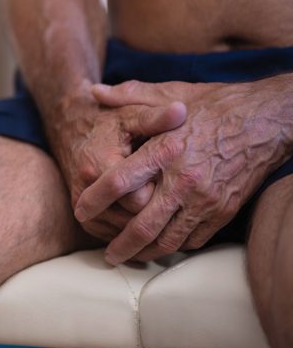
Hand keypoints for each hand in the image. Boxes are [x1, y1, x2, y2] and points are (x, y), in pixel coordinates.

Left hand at [75, 79, 292, 263]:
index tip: (80, 210)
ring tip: (129, 256)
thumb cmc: (215, 105)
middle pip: (143, 225)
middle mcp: (184, 180)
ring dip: (145, 252)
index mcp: (165, 150)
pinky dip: (175, 246)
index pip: (119, 182)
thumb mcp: (170, 92)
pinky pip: (194, 239)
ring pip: (168, 239)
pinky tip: (162, 245)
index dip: (95, 200)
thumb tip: (94, 91)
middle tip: (106, 255)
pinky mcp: (224, 210)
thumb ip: (129, 94)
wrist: (268, 119)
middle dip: (120, 245)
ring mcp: (206, 199)